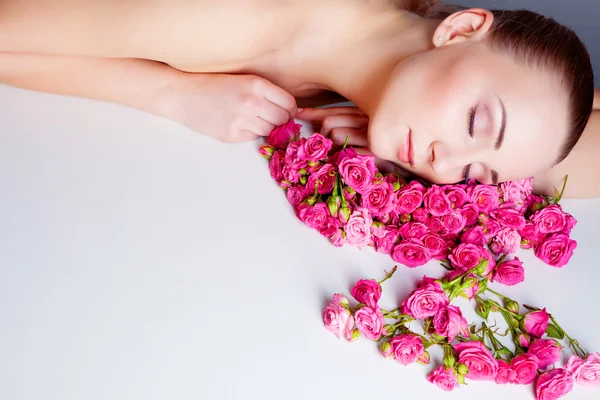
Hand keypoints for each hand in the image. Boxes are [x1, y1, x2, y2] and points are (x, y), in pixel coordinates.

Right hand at [166, 73, 296, 141]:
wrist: (183, 94)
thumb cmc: (213, 85)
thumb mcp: (243, 79)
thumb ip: (265, 92)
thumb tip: (291, 110)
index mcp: (256, 84)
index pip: (289, 103)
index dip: (290, 109)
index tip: (285, 111)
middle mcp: (251, 102)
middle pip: (283, 119)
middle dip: (280, 120)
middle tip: (268, 116)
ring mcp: (242, 120)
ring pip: (270, 130)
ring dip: (265, 127)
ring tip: (250, 118)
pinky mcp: (232, 134)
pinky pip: (253, 137)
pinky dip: (249, 133)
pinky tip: (237, 123)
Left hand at [297, 106, 399, 172]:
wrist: (421, 155)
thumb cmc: (391, 145)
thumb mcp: (368, 132)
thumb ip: (348, 128)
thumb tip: (323, 129)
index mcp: (363, 114)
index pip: (333, 110)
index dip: (313, 113)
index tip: (298, 114)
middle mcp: (366, 120)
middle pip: (330, 122)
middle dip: (321, 135)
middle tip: (321, 147)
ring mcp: (372, 134)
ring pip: (336, 135)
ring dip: (330, 148)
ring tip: (333, 157)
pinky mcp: (378, 149)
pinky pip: (351, 152)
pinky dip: (343, 157)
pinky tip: (343, 162)